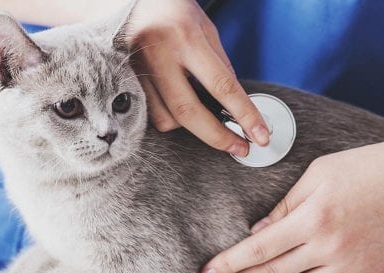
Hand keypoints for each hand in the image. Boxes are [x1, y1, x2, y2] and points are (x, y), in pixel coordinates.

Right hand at [124, 0, 269, 155]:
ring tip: (203, 116)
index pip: (221, 85)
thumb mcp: (206, 29)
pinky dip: (170, 117)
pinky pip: (150, 113)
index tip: (259, 135)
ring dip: (190, 126)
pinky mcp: (124, 80)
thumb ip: (220, 66)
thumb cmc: (173, 9)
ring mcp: (137, 69)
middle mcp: (158, 54)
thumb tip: (235, 106)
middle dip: (217, 136)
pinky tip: (180, 109)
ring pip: (166, 118)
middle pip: (188, 111)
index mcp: (185, 37)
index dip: (244, 114)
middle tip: (239, 148)